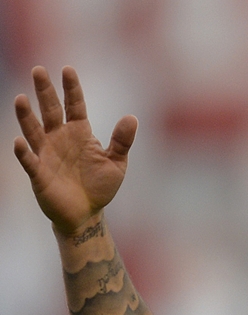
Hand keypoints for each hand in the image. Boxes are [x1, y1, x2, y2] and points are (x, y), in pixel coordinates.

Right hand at [13, 66, 136, 234]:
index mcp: (80, 133)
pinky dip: (22, 152)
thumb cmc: (100, 186)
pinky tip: (17, 142)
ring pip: (34, 130)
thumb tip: (132, 117)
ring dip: (26, 116)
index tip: (67, 69)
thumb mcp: (117, 163)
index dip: (72, 89)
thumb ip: (122, 141)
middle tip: (38, 70)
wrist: (87, 214)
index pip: (75, 106)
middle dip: (45, 91)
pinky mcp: (39, 173)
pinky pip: (28, 160)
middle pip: (51, 111)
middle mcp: (60, 138)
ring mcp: (47, 154)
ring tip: (21, 98)